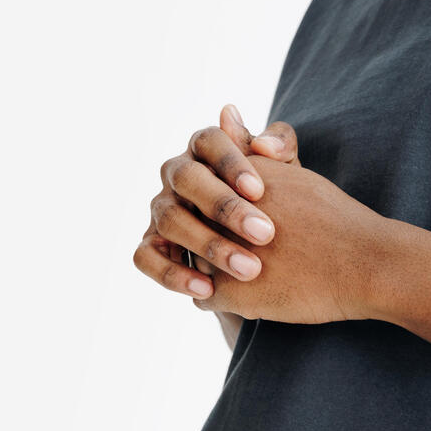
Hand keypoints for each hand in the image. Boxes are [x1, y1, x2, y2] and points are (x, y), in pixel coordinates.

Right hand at [133, 104, 297, 299]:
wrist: (264, 241)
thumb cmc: (275, 195)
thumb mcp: (285, 169)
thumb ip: (281, 146)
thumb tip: (263, 144)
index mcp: (206, 146)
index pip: (210, 140)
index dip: (231, 163)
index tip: (260, 190)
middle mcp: (177, 172)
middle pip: (187, 178)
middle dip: (225, 207)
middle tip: (265, 233)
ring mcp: (160, 207)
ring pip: (171, 220)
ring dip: (210, 246)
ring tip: (250, 269)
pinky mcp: (150, 243)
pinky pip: (146, 257)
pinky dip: (173, 275)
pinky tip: (208, 290)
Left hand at [190, 152, 389, 323]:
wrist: (363, 261)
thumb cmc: (330, 216)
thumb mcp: (286, 172)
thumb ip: (246, 146)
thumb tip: (224, 110)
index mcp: (230, 178)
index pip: (201, 192)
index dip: (226, 211)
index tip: (256, 221)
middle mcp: (217, 211)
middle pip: (196, 225)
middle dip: (219, 239)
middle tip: (259, 250)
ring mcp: (218, 252)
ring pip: (197, 263)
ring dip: (220, 269)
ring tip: (261, 269)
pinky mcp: (225, 292)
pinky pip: (204, 297)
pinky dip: (226, 296)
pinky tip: (258, 291)